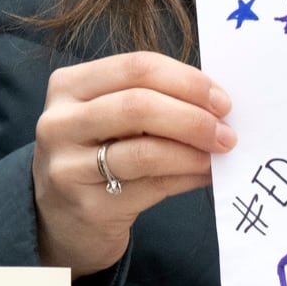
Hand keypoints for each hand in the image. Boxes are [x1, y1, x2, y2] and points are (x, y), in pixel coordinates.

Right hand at [30, 51, 233, 276]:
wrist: (60, 217)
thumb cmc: (94, 155)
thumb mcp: (108, 118)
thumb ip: (151, 101)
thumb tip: (216, 106)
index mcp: (68, 86)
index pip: (136, 67)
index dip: (186, 80)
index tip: (221, 100)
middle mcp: (60, 122)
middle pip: (139, 105)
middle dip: (193, 117)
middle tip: (226, 132)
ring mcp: (68, 166)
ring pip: (145, 151)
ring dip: (193, 152)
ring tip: (217, 155)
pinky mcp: (88, 205)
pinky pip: (150, 186)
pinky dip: (186, 178)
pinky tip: (203, 175)